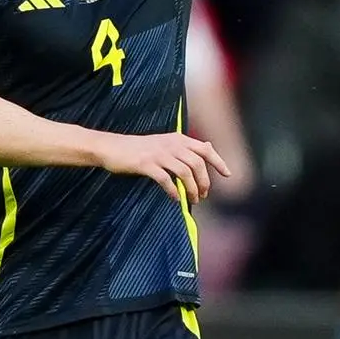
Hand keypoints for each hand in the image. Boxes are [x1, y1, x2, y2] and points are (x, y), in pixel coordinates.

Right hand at [97, 132, 230, 202]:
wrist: (112, 147)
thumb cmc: (139, 148)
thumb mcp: (165, 142)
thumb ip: (186, 146)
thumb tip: (209, 146)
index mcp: (177, 138)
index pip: (204, 149)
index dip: (218, 162)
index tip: (228, 175)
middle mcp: (170, 144)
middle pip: (197, 163)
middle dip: (204, 182)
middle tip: (203, 196)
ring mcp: (158, 154)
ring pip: (184, 172)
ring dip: (192, 189)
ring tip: (192, 200)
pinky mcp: (146, 164)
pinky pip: (166, 179)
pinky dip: (174, 191)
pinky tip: (176, 199)